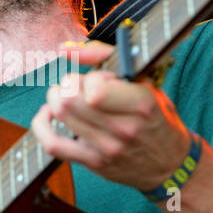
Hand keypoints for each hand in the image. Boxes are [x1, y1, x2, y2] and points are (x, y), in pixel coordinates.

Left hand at [30, 40, 190, 190]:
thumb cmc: (156, 117)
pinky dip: (42, 125)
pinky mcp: (94, 163)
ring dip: (55, 98)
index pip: (95, 88)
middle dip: (68, 84)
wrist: (170, 163)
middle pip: (70, 98)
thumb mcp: (146, 82)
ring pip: (60, 114)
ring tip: (65, 97)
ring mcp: (108, 148)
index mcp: (141, 104)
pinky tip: (48, 115)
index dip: (92, 78)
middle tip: (77, 86)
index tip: (102, 80)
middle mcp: (124, 128)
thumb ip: (107, 57)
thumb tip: (65, 49)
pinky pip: (52, 144)